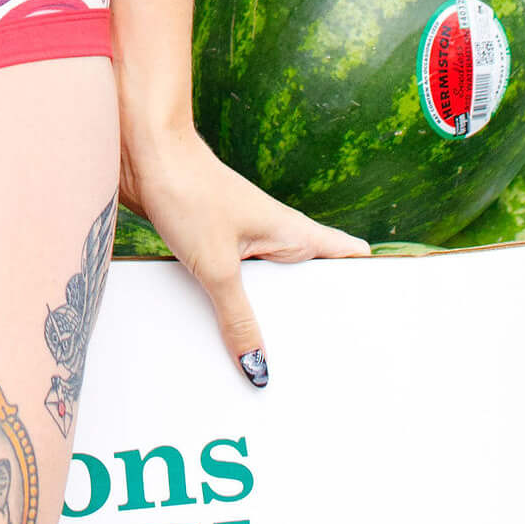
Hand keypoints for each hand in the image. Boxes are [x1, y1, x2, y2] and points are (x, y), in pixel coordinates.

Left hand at [122, 124, 366, 386]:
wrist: (141, 154)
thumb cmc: (188, 190)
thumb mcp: (217, 266)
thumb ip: (238, 317)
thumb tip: (259, 366)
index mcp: (293, 233)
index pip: (347, 255)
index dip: (368, 284)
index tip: (384, 320)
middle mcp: (274, 236)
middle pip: (305, 285)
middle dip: (310, 321)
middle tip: (320, 369)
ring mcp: (243, 240)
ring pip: (264, 290)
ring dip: (263, 318)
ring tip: (268, 366)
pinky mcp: (212, 245)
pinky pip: (231, 287)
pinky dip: (230, 309)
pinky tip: (220, 338)